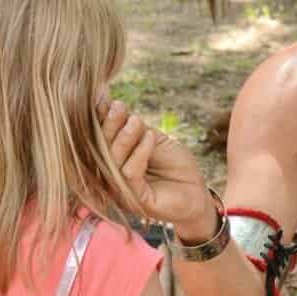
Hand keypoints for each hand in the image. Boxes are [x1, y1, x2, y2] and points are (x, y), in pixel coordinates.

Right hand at [100, 100, 210, 228]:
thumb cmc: (175, 165)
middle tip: (119, 106)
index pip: (99, 138)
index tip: (103, 96)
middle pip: (101, 149)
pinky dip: (139, 153)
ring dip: (125, 137)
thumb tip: (113, 103)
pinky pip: (130, 173)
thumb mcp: (153, 139)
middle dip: (109, 125)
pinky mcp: (135, 199)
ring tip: (136, 121)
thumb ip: (133, 127)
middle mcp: (111, 176)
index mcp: (112, 160)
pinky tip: (149, 137)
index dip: (99, 118)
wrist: (196, 192)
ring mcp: (121, 190)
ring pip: (113, 161)